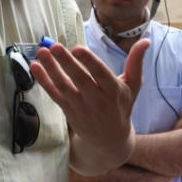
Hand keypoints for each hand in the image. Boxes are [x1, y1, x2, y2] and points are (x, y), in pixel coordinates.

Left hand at [32, 39, 149, 167]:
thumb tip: (146, 40)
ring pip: (64, 86)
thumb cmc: (122, 107)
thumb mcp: (133, 86)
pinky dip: (44, 81)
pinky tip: (35, 67)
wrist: (110, 140)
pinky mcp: (69, 111)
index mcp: (114, 91)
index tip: (77, 49)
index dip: (89, 62)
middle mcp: (98, 100)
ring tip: (41, 52)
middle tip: (54, 47)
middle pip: (80, 79)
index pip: (101, 74)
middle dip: (66, 62)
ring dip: (51, 69)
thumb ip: (136, 62)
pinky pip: (54, 95)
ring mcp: (81, 107)